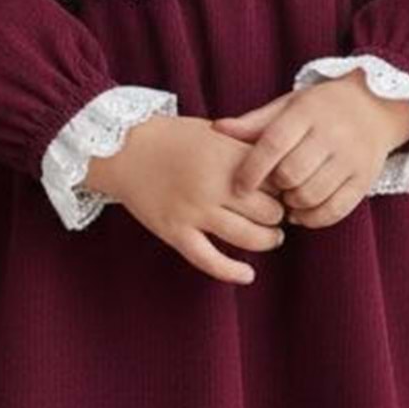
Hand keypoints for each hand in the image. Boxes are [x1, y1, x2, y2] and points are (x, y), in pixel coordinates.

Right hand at [80, 114, 289, 284]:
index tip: (286, 192)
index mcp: (227, 156)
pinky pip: (209, 259)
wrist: (122, 148)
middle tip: (279, 216)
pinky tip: (247, 275)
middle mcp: (214, 185)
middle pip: (268, 211)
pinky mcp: (175, 232)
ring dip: (267, 240)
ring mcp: (193, 211)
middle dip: (279, 216)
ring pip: (248, 237)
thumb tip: (283, 166)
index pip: (276, 180)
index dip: (286, 188)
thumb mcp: (215, 132)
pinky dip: (231, 271)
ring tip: (270, 238)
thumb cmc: (172, 137)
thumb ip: (246, 147)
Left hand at [211, 76, 408, 227]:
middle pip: (292, 174)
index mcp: (307, 112)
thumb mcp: (288, 106)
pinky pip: (335, 210)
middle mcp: (332, 133)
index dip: (252, 169)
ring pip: (312, 195)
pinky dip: (314, 218)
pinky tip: (302, 212)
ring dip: (292, 205)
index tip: (239, 187)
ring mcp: (351, 158)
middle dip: (275, 189)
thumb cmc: (320, 108)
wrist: (375, 106)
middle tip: (268, 191)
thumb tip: (216, 129)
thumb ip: (254, 123)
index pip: (273, 144)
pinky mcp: (365, 179)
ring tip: (286, 199)